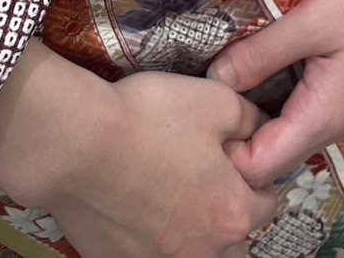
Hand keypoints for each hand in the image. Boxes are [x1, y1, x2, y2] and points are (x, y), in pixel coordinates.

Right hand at [0, 41, 278, 257]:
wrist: (74, 143)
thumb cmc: (147, 118)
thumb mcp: (216, 100)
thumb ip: (252, 120)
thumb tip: (261, 129)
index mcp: (233, 213)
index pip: (268, 202)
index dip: (253, 172)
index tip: (232, 153)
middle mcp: (204, 251)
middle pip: (235, 239)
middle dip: (228, 210)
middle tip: (203, 175)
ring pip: (195, 253)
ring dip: (194, 232)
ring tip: (173, 195)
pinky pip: (151, 253)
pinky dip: (152, 237)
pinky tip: (137, 206)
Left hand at [208, 0, 343, 187]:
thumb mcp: (309, 21)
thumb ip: (259, 54)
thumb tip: (212, 79)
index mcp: (322, 118)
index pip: (259, 166)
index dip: (223, 151)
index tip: (193, 117)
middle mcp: (329, 124)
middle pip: (266, 153)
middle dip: (230, 134)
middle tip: (195, 96)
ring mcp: (334, 107)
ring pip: (277, 128)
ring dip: (247, 110)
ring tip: (213, 78)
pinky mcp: (335, 87)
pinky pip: (291, 106)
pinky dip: (265, 93)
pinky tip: (246, 64)